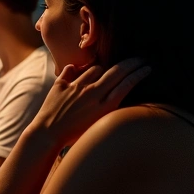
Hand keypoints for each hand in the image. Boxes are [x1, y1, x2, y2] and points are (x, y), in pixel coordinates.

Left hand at [26, 58, 150, 145]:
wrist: (46, 135)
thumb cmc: (74, 135)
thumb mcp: (98, 124)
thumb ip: (108, 107)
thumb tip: (118, 91)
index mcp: (104, 106)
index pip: (127, 84)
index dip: (139, 73)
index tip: (147, 67)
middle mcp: (92, 94)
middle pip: (117, 71)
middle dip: (132, 63)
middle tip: (139, 58)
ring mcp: (75, 87)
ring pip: (95, 68)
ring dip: (101, 69)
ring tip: (103, 73)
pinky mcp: (60, 84)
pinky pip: (72, 69)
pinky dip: (75, 70)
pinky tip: (77, 72)